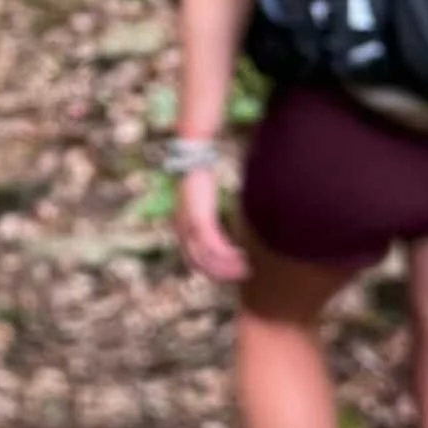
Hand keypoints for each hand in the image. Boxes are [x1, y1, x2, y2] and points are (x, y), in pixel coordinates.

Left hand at [177, 166, 249, 283]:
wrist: (194, 153)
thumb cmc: (201, 173)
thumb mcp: (203, 199)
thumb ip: (210, 214)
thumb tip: (224, 226)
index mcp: (181, 225)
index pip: (192, 257)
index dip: (212, 269)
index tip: (230, 271)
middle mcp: (181, 227)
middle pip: (199, 261)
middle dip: (221, 272)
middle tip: (243, 273)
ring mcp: (188, 224)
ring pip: (206, 256)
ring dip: (226, 265)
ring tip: (246, 268)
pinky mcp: (199, 218)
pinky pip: (212, 244)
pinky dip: (226, 254)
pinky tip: (241, 255)